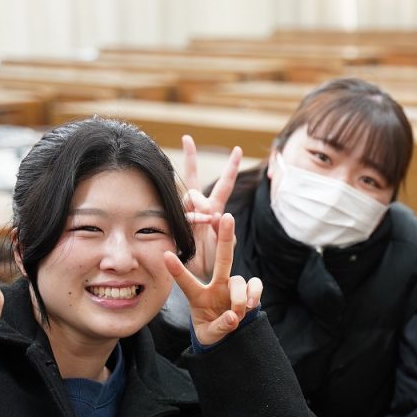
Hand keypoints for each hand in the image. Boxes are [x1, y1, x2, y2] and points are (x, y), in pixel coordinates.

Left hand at [164, 213, 261, 346]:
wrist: (229, 338)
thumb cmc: (213, 332)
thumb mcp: (209, 335)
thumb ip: (220, 327)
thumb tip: (233, 316)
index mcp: (198, 296)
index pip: (186, 282)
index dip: (177, 270)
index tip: (165, 255)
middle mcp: (216, 286)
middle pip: (222, 258)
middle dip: (224, 236)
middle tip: (226, 215)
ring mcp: (233, 288)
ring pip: (238, 280)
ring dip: (238, 297)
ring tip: (237, 313)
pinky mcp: (249, 293)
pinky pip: (255, 285)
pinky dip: (254, 293)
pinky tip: (250, 304)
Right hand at [180, 135, 242, 280]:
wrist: (202, 278)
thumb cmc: (216, 262)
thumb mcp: (226, 244)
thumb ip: (223, 230)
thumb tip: (215, 213)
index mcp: (216, 210)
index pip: (224, 184)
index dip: (231, 167)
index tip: (237, 149)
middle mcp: (201, 208)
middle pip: (194, 179)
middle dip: (190, 158)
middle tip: (187, 138)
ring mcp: (188, 215)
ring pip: (190, 195)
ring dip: (200, 203)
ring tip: (208, 218)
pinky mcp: (179, 224)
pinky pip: (186, 213)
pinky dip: (195, 217)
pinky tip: (201, 221)